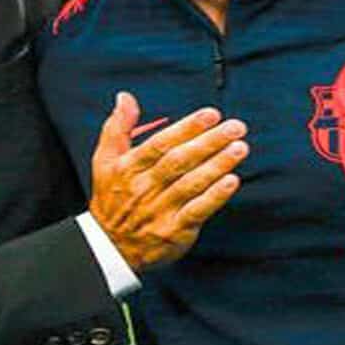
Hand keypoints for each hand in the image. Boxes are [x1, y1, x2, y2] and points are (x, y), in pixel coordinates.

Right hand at [88, 92, 245, 271]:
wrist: (109, 247)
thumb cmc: (112, 198)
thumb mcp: (105, 160)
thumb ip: (117, 127)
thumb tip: (125, 97)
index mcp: (129, 168)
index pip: (160, 144)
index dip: (187, 128)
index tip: (211, 115)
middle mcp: (144, 188)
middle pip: (179, 161)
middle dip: (209, 142)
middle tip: (234, 127)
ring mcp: (160, 210)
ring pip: (191, 184)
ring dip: (217, 165)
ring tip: (239, 148)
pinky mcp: (174, 231)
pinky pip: (197, 211)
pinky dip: (215, 196)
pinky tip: (231, 181)